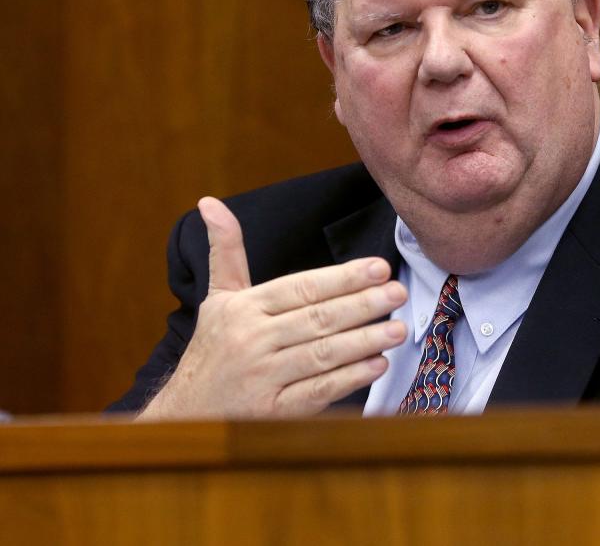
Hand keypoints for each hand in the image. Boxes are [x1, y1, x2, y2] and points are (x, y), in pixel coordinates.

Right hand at [137, 197, 406, 418]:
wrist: (186, 413)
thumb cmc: (213, 349)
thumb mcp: (219, 297)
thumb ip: (226, 251)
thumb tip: (210, 203)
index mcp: (244, 308)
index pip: (302, 287)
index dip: (343, 277)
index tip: (378, 267)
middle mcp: (252, 340)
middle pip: (317, 318)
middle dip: (363, 304)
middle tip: (398, 292)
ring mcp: (263, 378)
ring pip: (321, 354)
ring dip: (364, 341)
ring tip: (398, 329)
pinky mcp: (273, 412)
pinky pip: (317, 392)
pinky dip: (349, 378)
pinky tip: (376, 365)